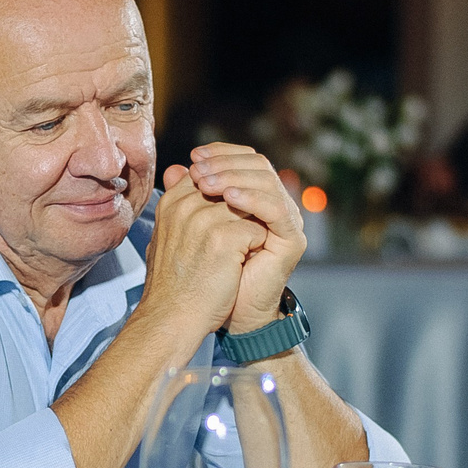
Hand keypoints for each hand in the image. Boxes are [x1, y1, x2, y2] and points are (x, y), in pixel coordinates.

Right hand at [136, 163, 268, 341]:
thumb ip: (176, 202)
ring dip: (253, 226)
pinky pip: (257, 227)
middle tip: (243, 236)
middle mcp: (185, 206)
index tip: (232, 216)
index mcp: (172, 203)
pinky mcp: (223, 238)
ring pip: (248, 206)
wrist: (171, 318)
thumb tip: (177, 171)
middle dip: (246, 208)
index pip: (211, 175)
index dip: (229, 191)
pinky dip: (258, 245)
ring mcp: (204, 220)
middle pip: (233, 187)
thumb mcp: (164, 236)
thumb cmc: (172, 285)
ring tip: (242, 250)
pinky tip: (245, 262)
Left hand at [187, 143, 305, 331]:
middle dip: (225, 163)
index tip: (194, 157)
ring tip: (207, 182)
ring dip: (234, 178)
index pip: (244, 161)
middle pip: (258, 166)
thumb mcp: (193, 228)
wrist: (223, 313)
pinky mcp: (292, 240)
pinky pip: (276, 210)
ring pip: (267, 182)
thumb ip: (189, 198)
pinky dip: (252, 200)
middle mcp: (274, 205)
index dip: (221, 154)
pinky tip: (229, 199)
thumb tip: (175, 168)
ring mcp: (286, 222)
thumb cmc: (207, 274)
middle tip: (199, 168)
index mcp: (254, 198)